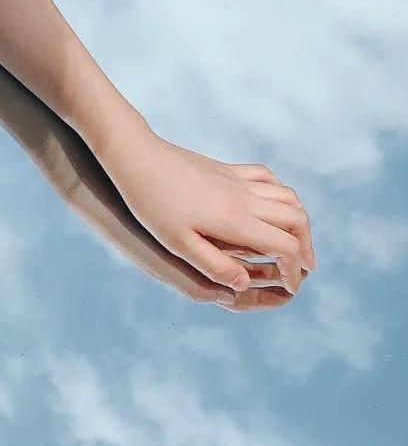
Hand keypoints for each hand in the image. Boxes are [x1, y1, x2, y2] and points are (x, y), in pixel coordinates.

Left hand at [105, 134, 314, 296]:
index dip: (295, 272)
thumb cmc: (152, 204)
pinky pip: (268, 178)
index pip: (285, 248)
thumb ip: (214, 266)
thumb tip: (246, 285)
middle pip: (297, 221)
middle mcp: (245, 198)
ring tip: (297, 242)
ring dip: (300, 221)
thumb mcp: (178, 243)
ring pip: (288, 197)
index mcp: (236, 221)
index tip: (292, 288)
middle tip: (304, 269)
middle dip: (307, 247)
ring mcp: (238, 180)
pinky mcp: (227, 169)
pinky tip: (274, 205)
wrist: (138, 157)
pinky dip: (282, 194)